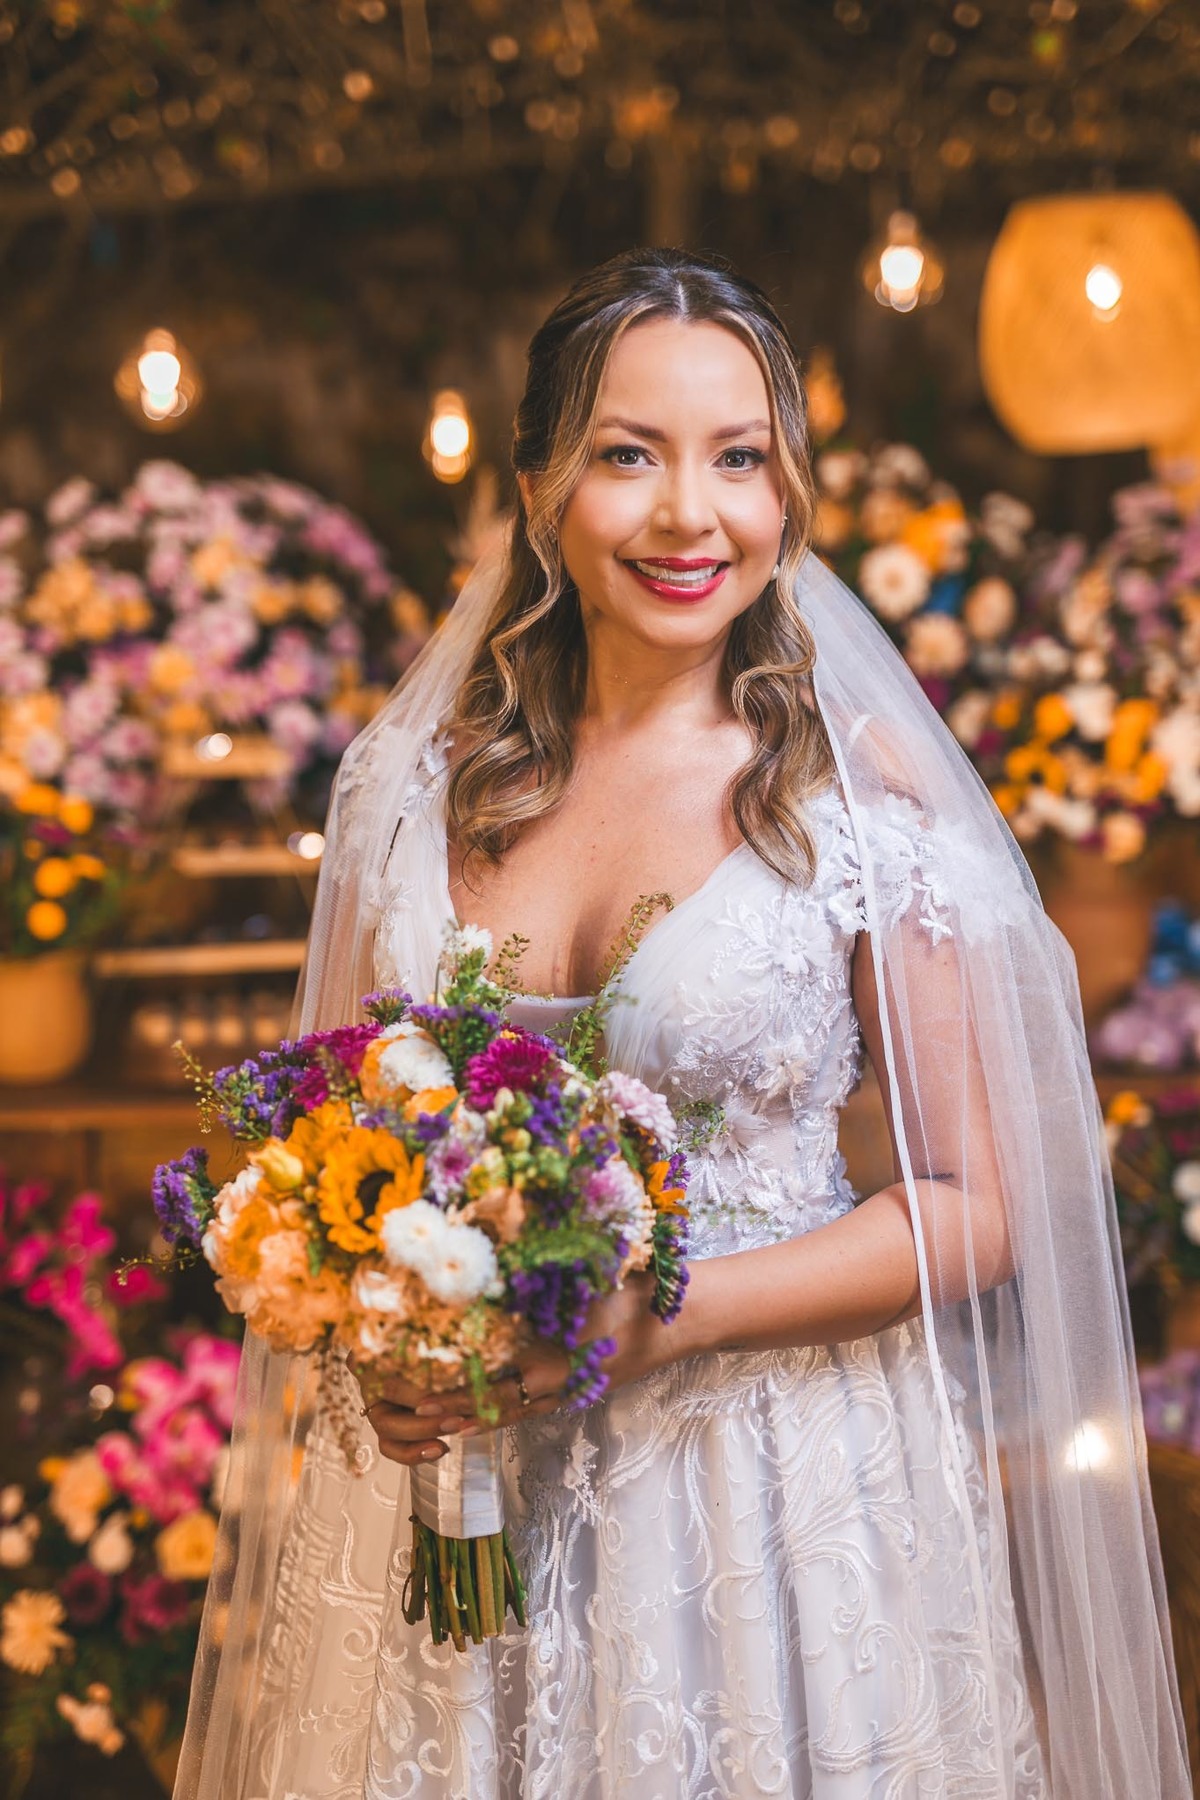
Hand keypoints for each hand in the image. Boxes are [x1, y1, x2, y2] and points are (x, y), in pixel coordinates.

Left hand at [352, 1273, 674, 1467]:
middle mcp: (563, 1382)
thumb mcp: (590, 1279)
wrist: (688, 1317)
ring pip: (517, 1413)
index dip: (459, 1395)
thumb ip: (544, 1286)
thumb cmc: (638, 1291)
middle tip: (416, 1416)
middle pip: (500, 1406)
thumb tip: (491, 1273)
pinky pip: (537, 1408)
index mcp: (560, 1358)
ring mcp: (574, 1391)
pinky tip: (485, 1412)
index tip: (422, 1399)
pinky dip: (506, 1412)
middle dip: (458, 1412)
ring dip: (478, 1418)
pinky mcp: (583, 1390)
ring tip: (439, 1423)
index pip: (498, 1385)